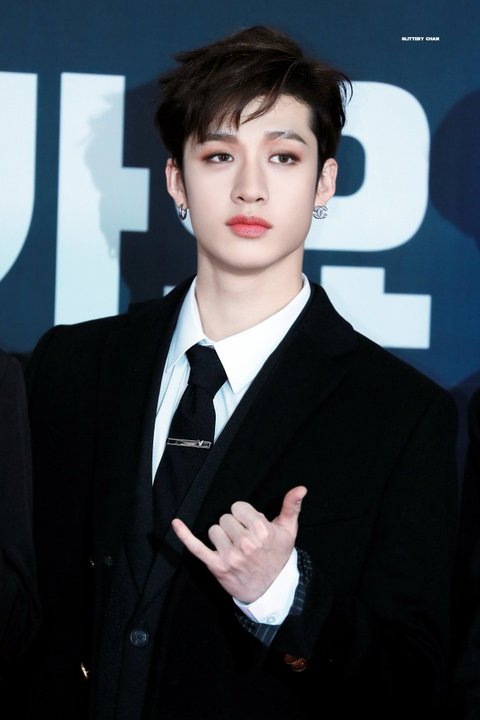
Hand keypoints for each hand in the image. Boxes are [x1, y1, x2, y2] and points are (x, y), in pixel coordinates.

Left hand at [171, 486, 306, 602]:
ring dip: (221, 536)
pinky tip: (175, 523)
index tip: (250, 525)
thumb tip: (301, 488)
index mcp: (262, 531)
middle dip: (234, 525)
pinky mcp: (216, 566)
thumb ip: (292, 507)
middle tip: (244, 539)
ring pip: (214, 529)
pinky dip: (184, 535)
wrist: (270, 589)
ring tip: (234, 546)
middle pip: (226, 517)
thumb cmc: (277, 556)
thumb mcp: (288, 531)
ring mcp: (230, 556)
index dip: (244, 514)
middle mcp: (245, 543)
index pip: (238, 507)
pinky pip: (196, 547)